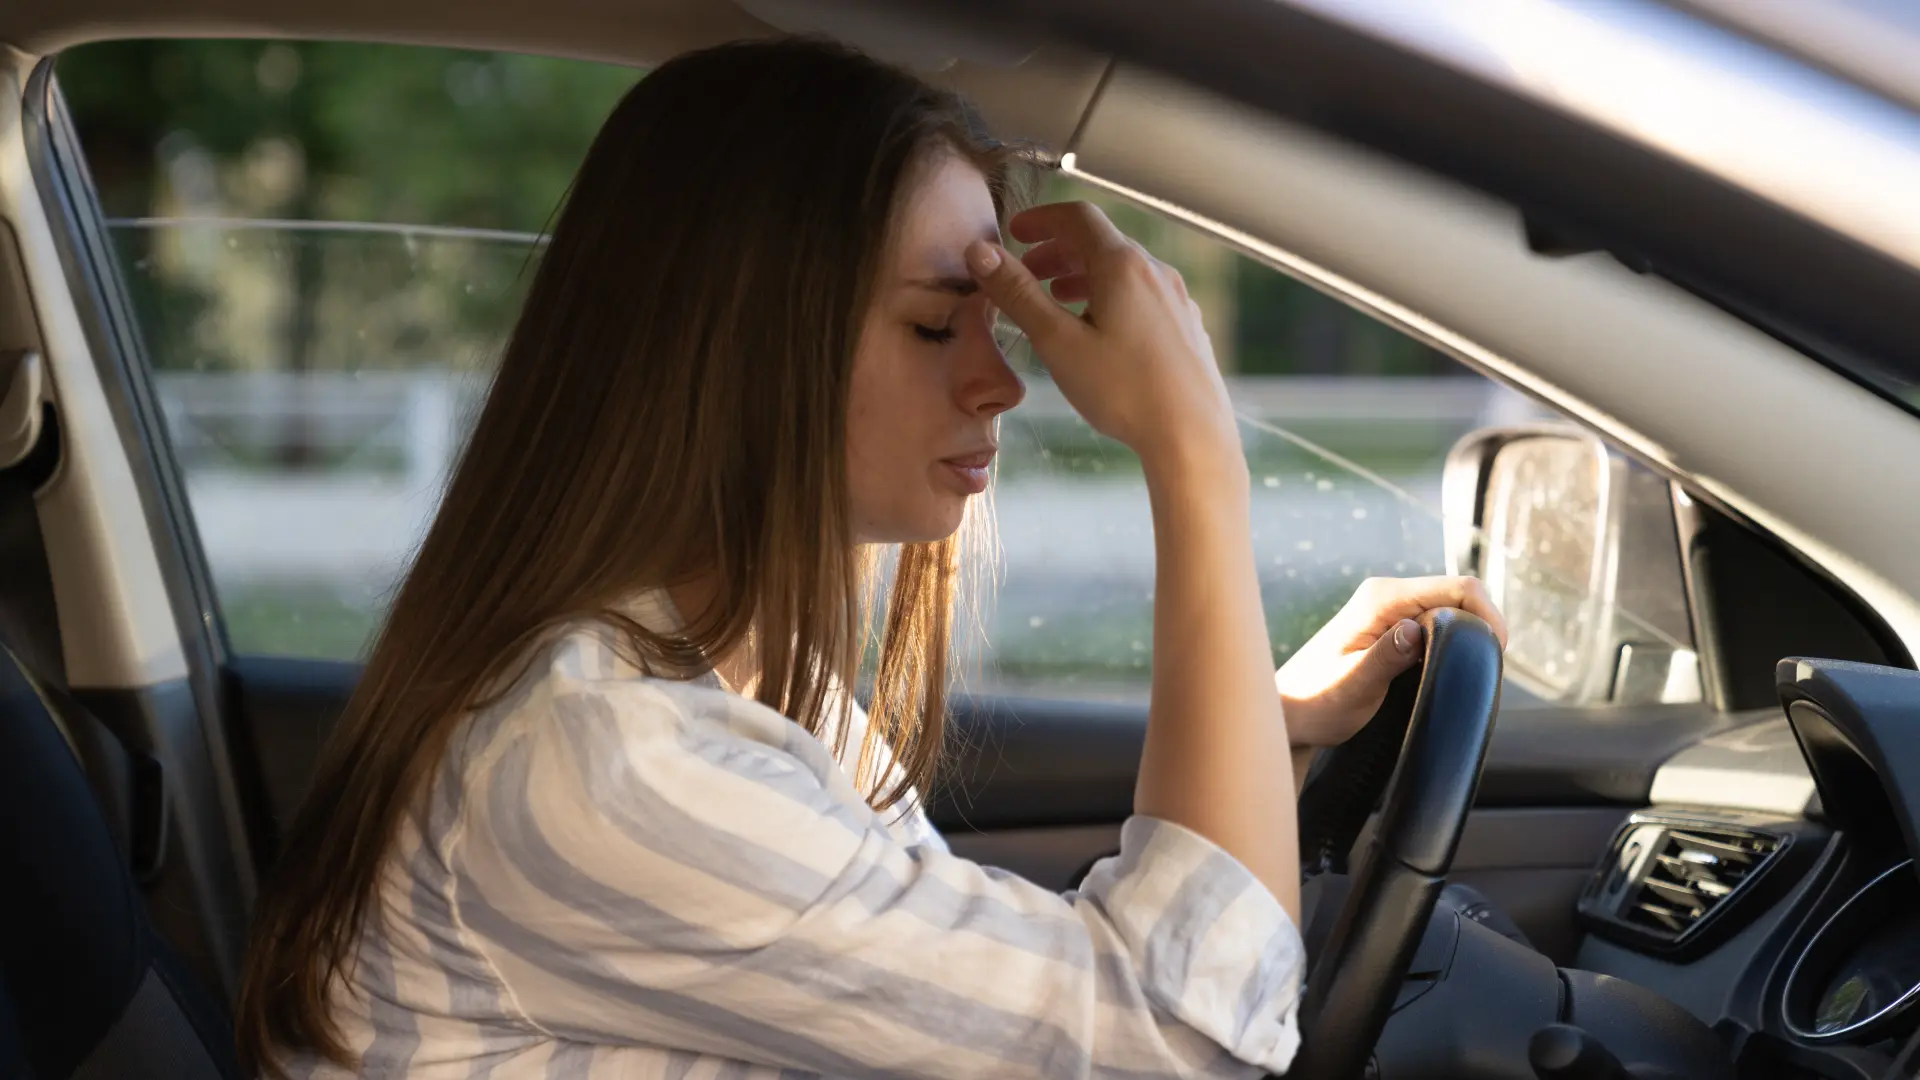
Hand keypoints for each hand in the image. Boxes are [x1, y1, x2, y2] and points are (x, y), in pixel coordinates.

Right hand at [966, 202, 1238, 463]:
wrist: (1193, 436)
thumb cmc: (1124, 390)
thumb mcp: (1058, 342)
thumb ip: (1018, 294)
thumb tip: (980, 252)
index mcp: (1122, 265)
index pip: (1077, 217)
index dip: (1041, 219)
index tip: (1015, 231)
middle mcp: (1155, 272)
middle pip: (1101, 242)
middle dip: (1058, 250)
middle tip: (1027, 269)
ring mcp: (1176, 298)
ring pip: (1123, 270)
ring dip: (1084, 274)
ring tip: (1058, 297)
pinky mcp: (1186, 326)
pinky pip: (1143, 295)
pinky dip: (1111, 295)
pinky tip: (1100, 329)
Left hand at [1276, 576, 1508, 748]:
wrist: (1289, 713)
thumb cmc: (1316, 703)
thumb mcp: (1353, 687)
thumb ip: (1385, 657)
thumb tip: (1416, 630)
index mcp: (1381, 599)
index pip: (1457, 587)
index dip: (1488, 614)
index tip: (1497, 653)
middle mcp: (1387, 595)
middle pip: (1459, 595)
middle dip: (1481, 626)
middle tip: (1484, 669)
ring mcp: (1389, 609)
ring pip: (1449, 610)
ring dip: (1467, 636)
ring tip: (1468, 672)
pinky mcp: (1390, 626)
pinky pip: (1435, 623)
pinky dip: (1451, 642)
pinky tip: (1450, 669)